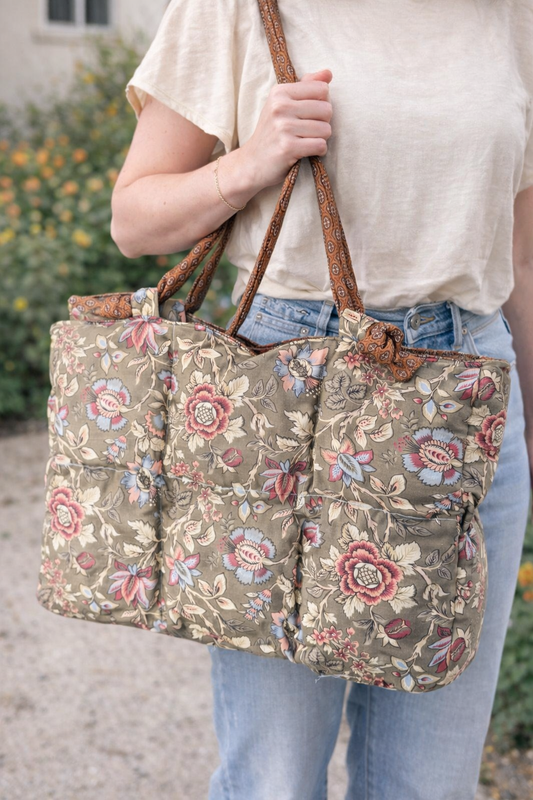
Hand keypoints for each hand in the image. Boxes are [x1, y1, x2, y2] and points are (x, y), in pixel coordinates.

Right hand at [239, 68, 333, 188]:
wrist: (252, 163)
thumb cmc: (271, 133)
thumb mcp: (283, 105)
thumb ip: (306, 87)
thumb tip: (329, 73)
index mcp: (280, 92)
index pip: (322, 89)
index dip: (321, 104)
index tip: (308, 115)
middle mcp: (280, 107)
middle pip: (326, 110)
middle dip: (323, 123)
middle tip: (307, 131)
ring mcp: (283, 127)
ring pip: (326, 129)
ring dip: (321, 139)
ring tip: (306, 142)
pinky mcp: (288, 147)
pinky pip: (320, 145)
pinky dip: (319, 151)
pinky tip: (307, 152)